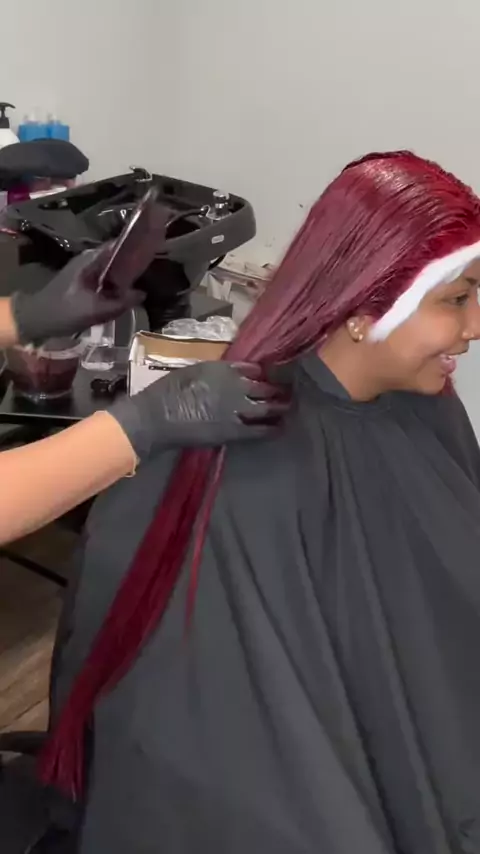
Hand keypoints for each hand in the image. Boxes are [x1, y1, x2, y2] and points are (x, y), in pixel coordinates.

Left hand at [10, 246, 142, 344]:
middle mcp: (88, 261)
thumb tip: (143, 294)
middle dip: (134, 262)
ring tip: (146, 279)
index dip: (136, 246)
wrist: (35, 319)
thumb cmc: (63, 312)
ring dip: (126, 274)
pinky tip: (128, 293)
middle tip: (154, 269)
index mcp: (90, 260)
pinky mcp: (83, 282)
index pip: (118, 245)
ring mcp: (85, 271)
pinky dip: (117, 284)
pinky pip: (106, 279)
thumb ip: (120, 303)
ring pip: (112, 269)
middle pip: (117, 257)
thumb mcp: (94, 310)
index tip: (154, 249)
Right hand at [108, 360, 290, 458]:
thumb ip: (211, 374)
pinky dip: (271, 429)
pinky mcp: (234, 430)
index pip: (251, 368)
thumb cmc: (167, 392)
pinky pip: (259, 430)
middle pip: (264, 387)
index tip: (268, 376)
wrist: (158, 416)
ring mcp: (237, 408)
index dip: (261, 373)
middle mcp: (236, 385)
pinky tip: (280, 429)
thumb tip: (223, 378)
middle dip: (278, 389)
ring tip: (289, 407)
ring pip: (267, 407)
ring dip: (280, 407)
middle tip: (288, 391)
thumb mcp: (191, 372)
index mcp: (223, 369)